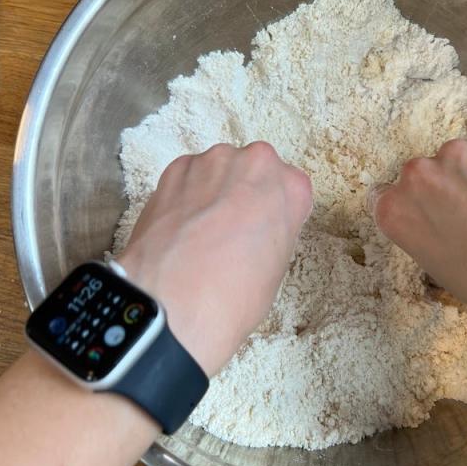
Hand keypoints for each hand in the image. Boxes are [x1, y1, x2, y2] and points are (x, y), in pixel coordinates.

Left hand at [117, 142, 311, 375]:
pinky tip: (179, 230)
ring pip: (217, 173)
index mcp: (291, 187)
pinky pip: (186, 178)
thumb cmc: (232, 295)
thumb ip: (273, 232)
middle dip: (242, 196)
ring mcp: (212, 162)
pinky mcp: (175, 170)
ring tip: (199, 235)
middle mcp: (255, 163)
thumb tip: (253, 231)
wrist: (175, 303)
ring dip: (211, 194)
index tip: (263, 230)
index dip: (273, 214)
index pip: (289, 190)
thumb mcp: (275, 268)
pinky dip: (183, 198)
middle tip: (230, 232)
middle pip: (252, 173)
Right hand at [372, 127, 466, 341]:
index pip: (390, 200)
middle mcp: (416, 175)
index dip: (419, 213)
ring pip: (462, 160)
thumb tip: (445, 227)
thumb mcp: (450, 277)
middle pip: (425, 175)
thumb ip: (430, 239)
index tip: (438, 223)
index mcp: (395, 213)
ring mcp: (457, 151)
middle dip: (448, 191)